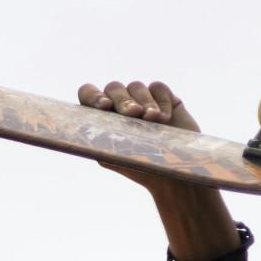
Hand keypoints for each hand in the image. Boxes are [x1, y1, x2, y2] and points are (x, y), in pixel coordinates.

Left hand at [77, 78, 200, 190]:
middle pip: (113, 88)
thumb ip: (99, 141)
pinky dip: (161, 101)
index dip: (93, 95)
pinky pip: (158, 87)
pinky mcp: (164, 98)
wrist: (176, 174)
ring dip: (144, 101)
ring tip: (153, 119)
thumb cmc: (141, 169)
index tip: (104, 106)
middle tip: (133, 114)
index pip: (88, 94)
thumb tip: (84, 131)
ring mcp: (142, 100)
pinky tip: (165, 119)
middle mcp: (120, 105)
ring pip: (136, 86)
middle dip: (122, 100)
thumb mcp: (113, 158)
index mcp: (102, 117)